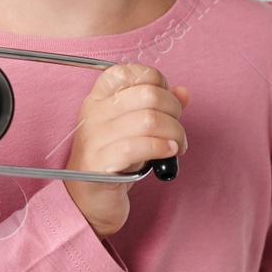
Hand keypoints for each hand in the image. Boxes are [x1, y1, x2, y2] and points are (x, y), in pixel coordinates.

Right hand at [63, 64, 190, 237]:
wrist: (87, 201)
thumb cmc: (114, 162)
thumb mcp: (135, 129)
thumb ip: (159, 107)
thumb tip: (183, 92)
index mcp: (99, 99)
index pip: (127, 71)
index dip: (155, 80)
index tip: (165, 99)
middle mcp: (94, 113)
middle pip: (148, 94)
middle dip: (174, 110)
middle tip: (177, 129)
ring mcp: (95, 137)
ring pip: (150, 120)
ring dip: (175, 133)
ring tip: (178, 146)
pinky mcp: (101, 162)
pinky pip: (140, 146)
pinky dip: (163, 148)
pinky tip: (168, 154)